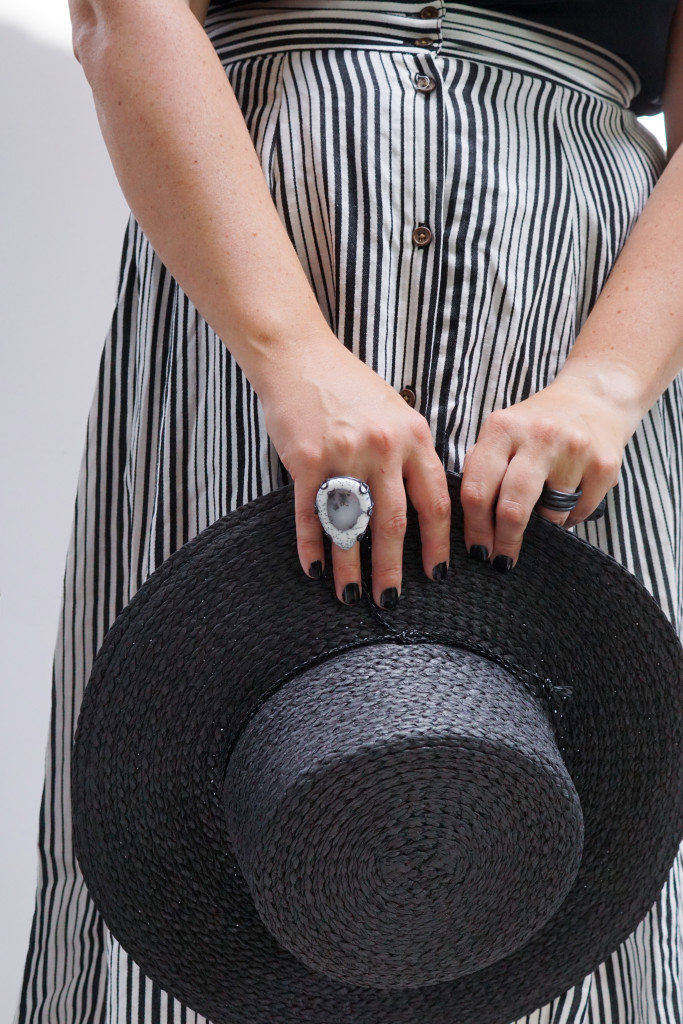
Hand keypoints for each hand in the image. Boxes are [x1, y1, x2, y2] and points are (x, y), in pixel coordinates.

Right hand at [259, 334, 450, 605]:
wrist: (299, 357)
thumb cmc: (348, 386)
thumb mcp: (395, 411)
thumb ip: (410, 452)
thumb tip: (423, 502)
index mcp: (413, 436)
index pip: (435, 501)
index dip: (437, 544)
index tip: (438, 574)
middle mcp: (383, 447)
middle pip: (394, 523)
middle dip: (392, 569)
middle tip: (391, 601)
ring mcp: (343, 454)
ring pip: (351, 523)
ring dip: (350, 566)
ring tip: (350, 595)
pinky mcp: (305, 459)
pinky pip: (310, 513)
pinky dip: (311, 545)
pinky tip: (314, 568)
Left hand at [460, 370, 634, 568]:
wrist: (595, 396)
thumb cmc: (537, 423)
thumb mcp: (502, 431)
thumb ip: (482, 466)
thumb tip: (467, 520)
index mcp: (503, 428)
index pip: (478, 488)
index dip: (475, 527)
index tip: (477, 550)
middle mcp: (538, 436)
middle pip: (512, 507)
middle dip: (504, 541)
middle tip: (501, 560)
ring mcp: (574, 450)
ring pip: (550, 515)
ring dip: (543, 524)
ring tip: (543, 510)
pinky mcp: (605, 465)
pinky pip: (579, 513)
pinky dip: (570, 516)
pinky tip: (568, 499)